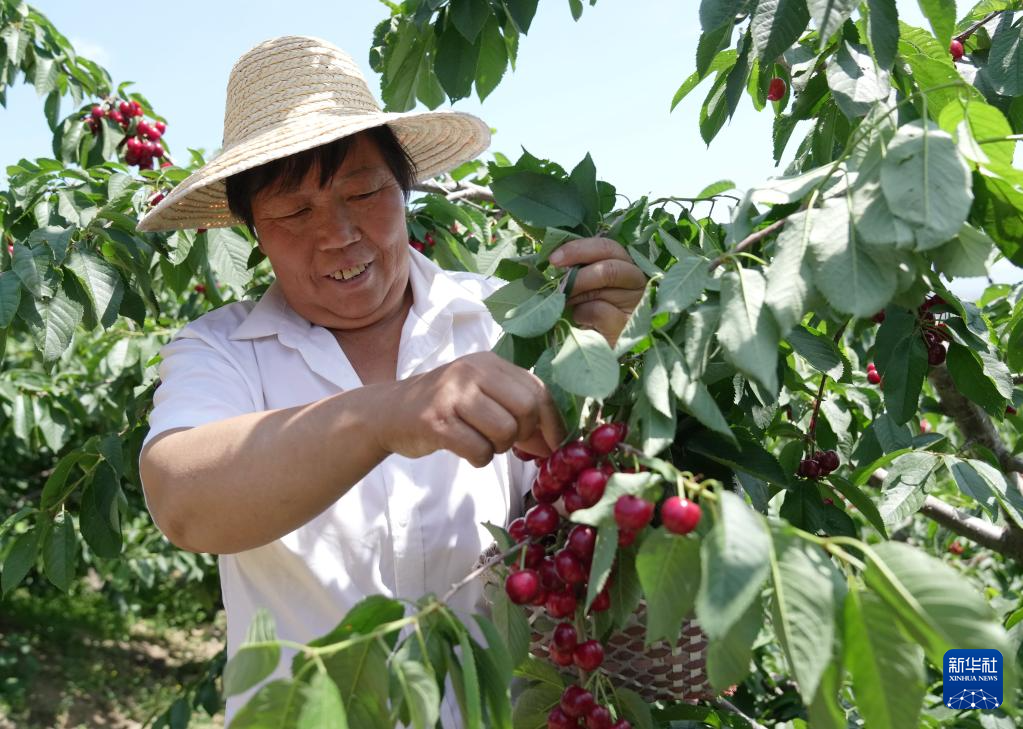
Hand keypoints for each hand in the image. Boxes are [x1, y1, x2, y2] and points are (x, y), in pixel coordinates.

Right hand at [374, 352, 565, 466]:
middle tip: (509, 443)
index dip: (553, 421)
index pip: (538, 389)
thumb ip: (518, 412)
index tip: (555, 443)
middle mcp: (471, 372)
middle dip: (524, 434)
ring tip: (482, 442)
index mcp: (489, 363)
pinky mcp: (435, 421)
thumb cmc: (445, 406)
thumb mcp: (481, 395)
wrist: (389, 412)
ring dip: (499, 447)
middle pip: (526, 409)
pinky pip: (479, 450)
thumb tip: (553, 444)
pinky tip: (466, 449)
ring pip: (504, 431)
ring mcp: (451, 395)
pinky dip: (479, 458)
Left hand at [549, 237, 646, 346]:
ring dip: (579, 294)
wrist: (595, 355)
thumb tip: (557, 261)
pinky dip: (583, 314)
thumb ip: (576, 273)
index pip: (607, 247)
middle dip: (578, 273)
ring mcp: (638, 302)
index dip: (579, 249)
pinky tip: (582, 323)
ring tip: (569, 305)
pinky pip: (600, 309)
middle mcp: (637, 280)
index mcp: (624, 266)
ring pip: (606, 283)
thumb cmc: (588, 317)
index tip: (554, 259)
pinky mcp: (631, 324)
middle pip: (610, 265)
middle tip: (558, 284)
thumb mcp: (582, 290)